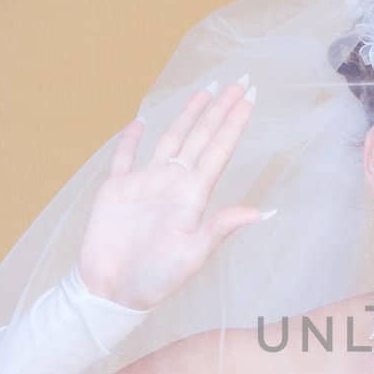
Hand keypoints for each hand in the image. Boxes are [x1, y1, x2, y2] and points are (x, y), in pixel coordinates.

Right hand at [77, 78, 268, 309]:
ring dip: (186, 116)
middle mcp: (171, 183)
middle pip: (200, 137)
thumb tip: (263, 212)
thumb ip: (222, 228)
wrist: (111, 292)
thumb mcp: (193, 254)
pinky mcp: (115, 190)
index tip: (250, 98)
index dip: (233, 124)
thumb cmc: (155, 279)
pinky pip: (124, 158)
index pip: (218, 150)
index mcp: (192, 195)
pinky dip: (130, 140)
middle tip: (239, 81)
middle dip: (219, 110)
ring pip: (169, 140)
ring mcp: (144, 184)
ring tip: (204, 92)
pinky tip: (139, 122)